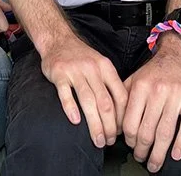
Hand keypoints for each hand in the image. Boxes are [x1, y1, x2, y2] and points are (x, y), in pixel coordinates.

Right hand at [40, 31, 127, 147]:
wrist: (58, 39)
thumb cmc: (81, 57)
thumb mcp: (101, 65)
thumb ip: (109, 85)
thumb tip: (120, 114)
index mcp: (106, 68)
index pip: (120, 96)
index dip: (122, 117)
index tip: (120, 132)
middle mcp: (93, 69)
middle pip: (105, 102)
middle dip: (109, 126)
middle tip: (109, 142)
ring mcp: (75, 71)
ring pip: (88, 101)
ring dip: (94, 124)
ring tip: (97, 140)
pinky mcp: (59, 74)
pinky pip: (66, 93)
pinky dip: (71, 108)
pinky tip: (75, 122)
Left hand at [122, 33, 180, 171]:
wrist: (180, 54)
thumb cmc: (155, 71)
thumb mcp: (135, 78)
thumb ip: (123, 98)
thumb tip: (115, 125)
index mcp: (140, 87)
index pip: (130, 122)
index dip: (129, 139)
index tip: (131, 147)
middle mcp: (157, 91)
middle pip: (147, 131)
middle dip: (142, 151)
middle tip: (141, 159)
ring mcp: (176, 96)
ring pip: (165, 132)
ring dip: (159, 153)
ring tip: (154, 164)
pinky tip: (176, 155)